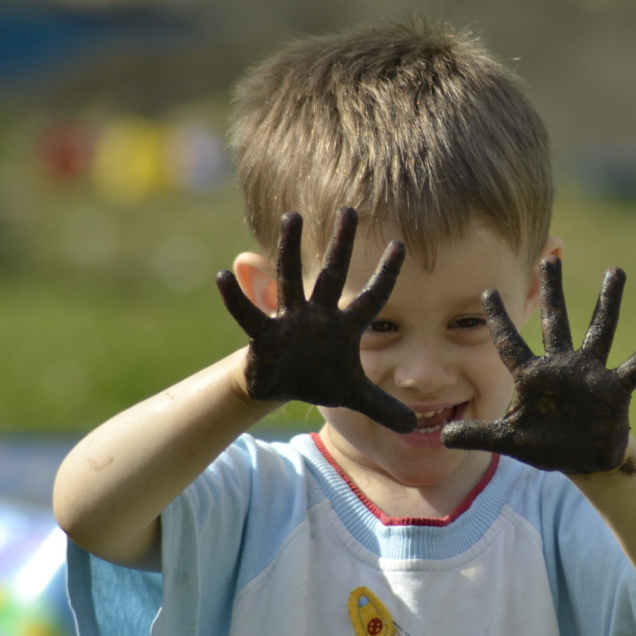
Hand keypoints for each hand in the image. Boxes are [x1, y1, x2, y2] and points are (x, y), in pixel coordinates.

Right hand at [216, 207, 416, 432]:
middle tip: (349, 210)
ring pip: (291, 280)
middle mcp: (319, 315)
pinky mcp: (264, 336)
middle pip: (333, 275)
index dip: (385, 274)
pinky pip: (249, 315)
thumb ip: (383, 406)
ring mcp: (290, 321)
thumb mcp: (354, 395)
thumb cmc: (319, 379)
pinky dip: (235, 299)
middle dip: (341, 245)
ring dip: (291, 250)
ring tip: (292, 217)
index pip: (373, 298)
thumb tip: (413, 425)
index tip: (401, 245)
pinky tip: (222, 276)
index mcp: (345, 327)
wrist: (280, 387)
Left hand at [441, 259, 635, 473]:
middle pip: (556, 321)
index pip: (510, 343)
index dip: (498, 320)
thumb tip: (442, 436)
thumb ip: (478, 435)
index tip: (486, 291)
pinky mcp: (615, 389)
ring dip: (607, 302)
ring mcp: (590, 374)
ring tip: (614, 271)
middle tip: (549, 258)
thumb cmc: (545, 444)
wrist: (581, 459)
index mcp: (532, 375)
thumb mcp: (509, 441)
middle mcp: (561, 366)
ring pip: (599, 330)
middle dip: (552, 291)